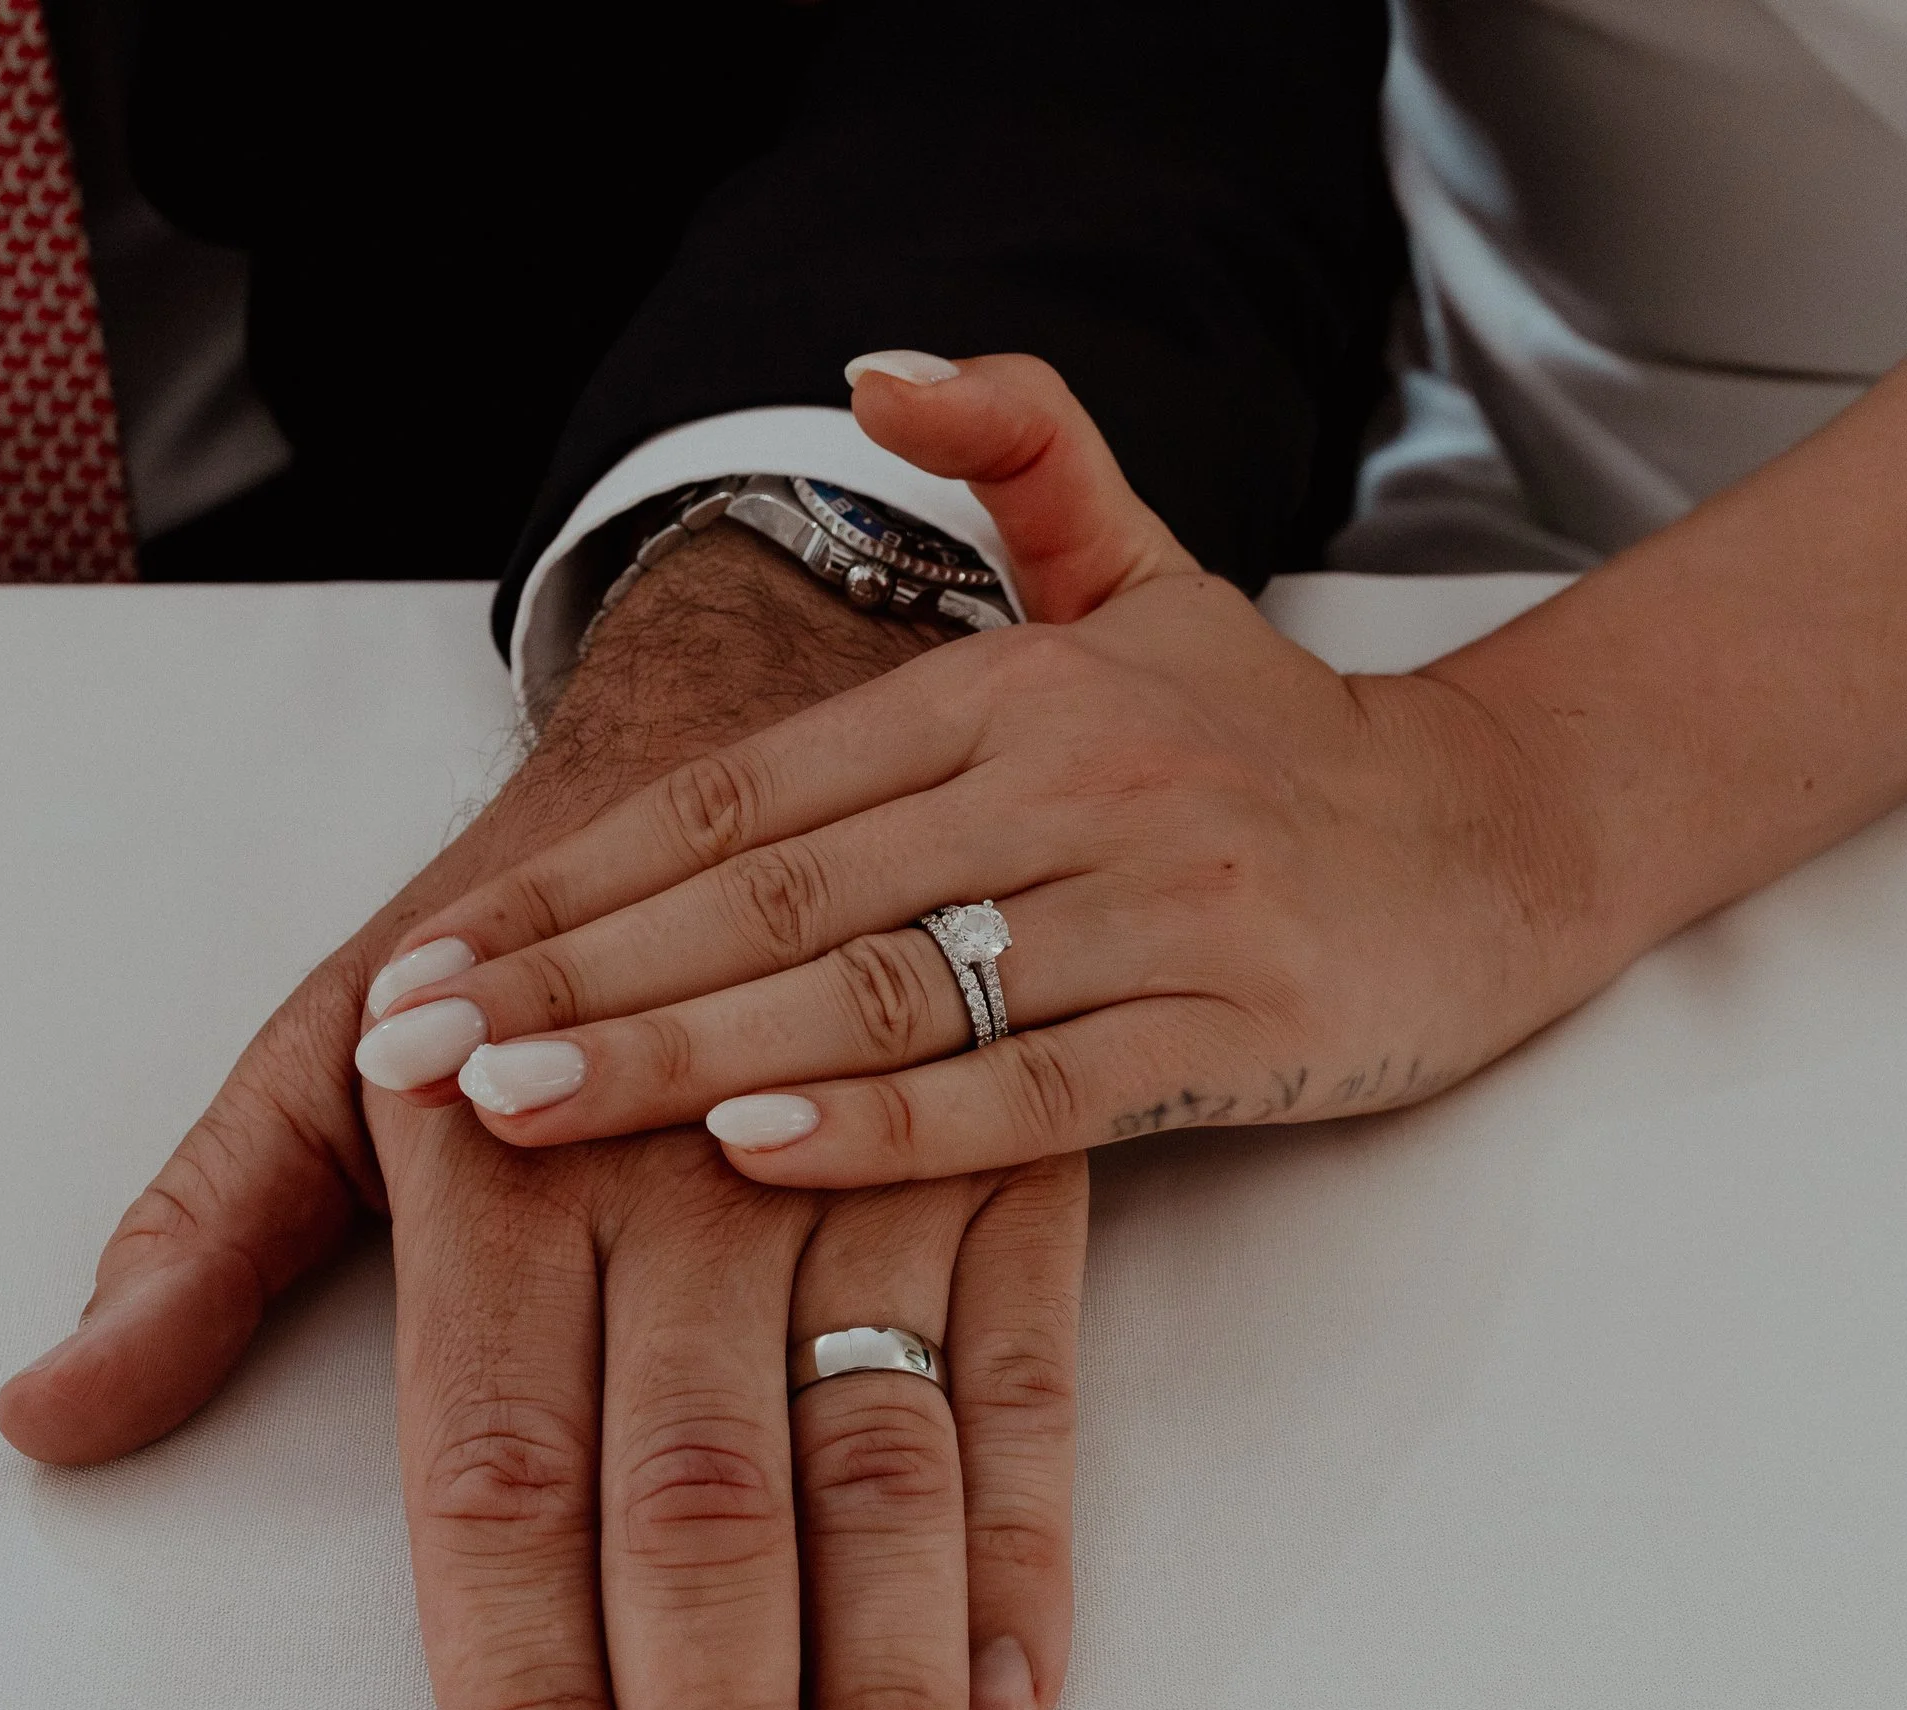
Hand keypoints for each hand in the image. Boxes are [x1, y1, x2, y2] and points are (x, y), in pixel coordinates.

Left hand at [0, 519, 1093, 1709]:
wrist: (749, 718)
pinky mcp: (1006, 1170)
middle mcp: (686, 1189)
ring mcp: (863, 1175)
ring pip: (882, 1473)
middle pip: (695, 1515)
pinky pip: (1030, 1373)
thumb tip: (52, 1415)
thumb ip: (202, 1236)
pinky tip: (1015, 1699)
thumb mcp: (324, 1039)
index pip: (494, 1487)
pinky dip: (1033, 1535)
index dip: (519, 1705)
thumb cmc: (519, 916)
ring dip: (892, 1703)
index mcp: (501, 1173)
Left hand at [352, 355, 1617, 1183]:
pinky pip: (1032, 1090)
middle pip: (772, 895)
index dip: (571, 879)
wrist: (1496, 836)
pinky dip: (887, 1119)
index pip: (739, 798)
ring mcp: (1153, 907)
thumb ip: (1024, 452)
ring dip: (680, 1051)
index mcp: (1006, 688)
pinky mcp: (1233, 1025)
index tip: (431, 957)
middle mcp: (1067, 780)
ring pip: (877, 988)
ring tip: (516, 1109)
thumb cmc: (1269, 739)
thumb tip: (872, 365)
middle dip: (572, 978)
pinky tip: (752, 1147)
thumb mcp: (1146, 571)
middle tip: (409, 1054)